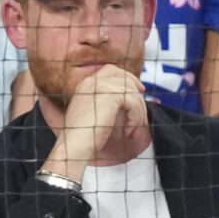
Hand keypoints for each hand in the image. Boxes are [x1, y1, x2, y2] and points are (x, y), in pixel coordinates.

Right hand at [42, 65, 147, 181]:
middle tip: (143, 107)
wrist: (75, 146)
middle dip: (136, 90)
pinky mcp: (111, 95)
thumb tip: (128, 98)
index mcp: (85, 84)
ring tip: (132, 130)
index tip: (138, 89)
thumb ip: (105, 102)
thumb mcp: (93, 114)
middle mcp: (92, 81)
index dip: (126, 77)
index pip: (110, 71)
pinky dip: (135, 118)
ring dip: (137, 112)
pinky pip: (133, 103)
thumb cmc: (83, 137)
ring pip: (132, 93)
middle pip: (123, 77)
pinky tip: (128, 131)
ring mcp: (101, 86)